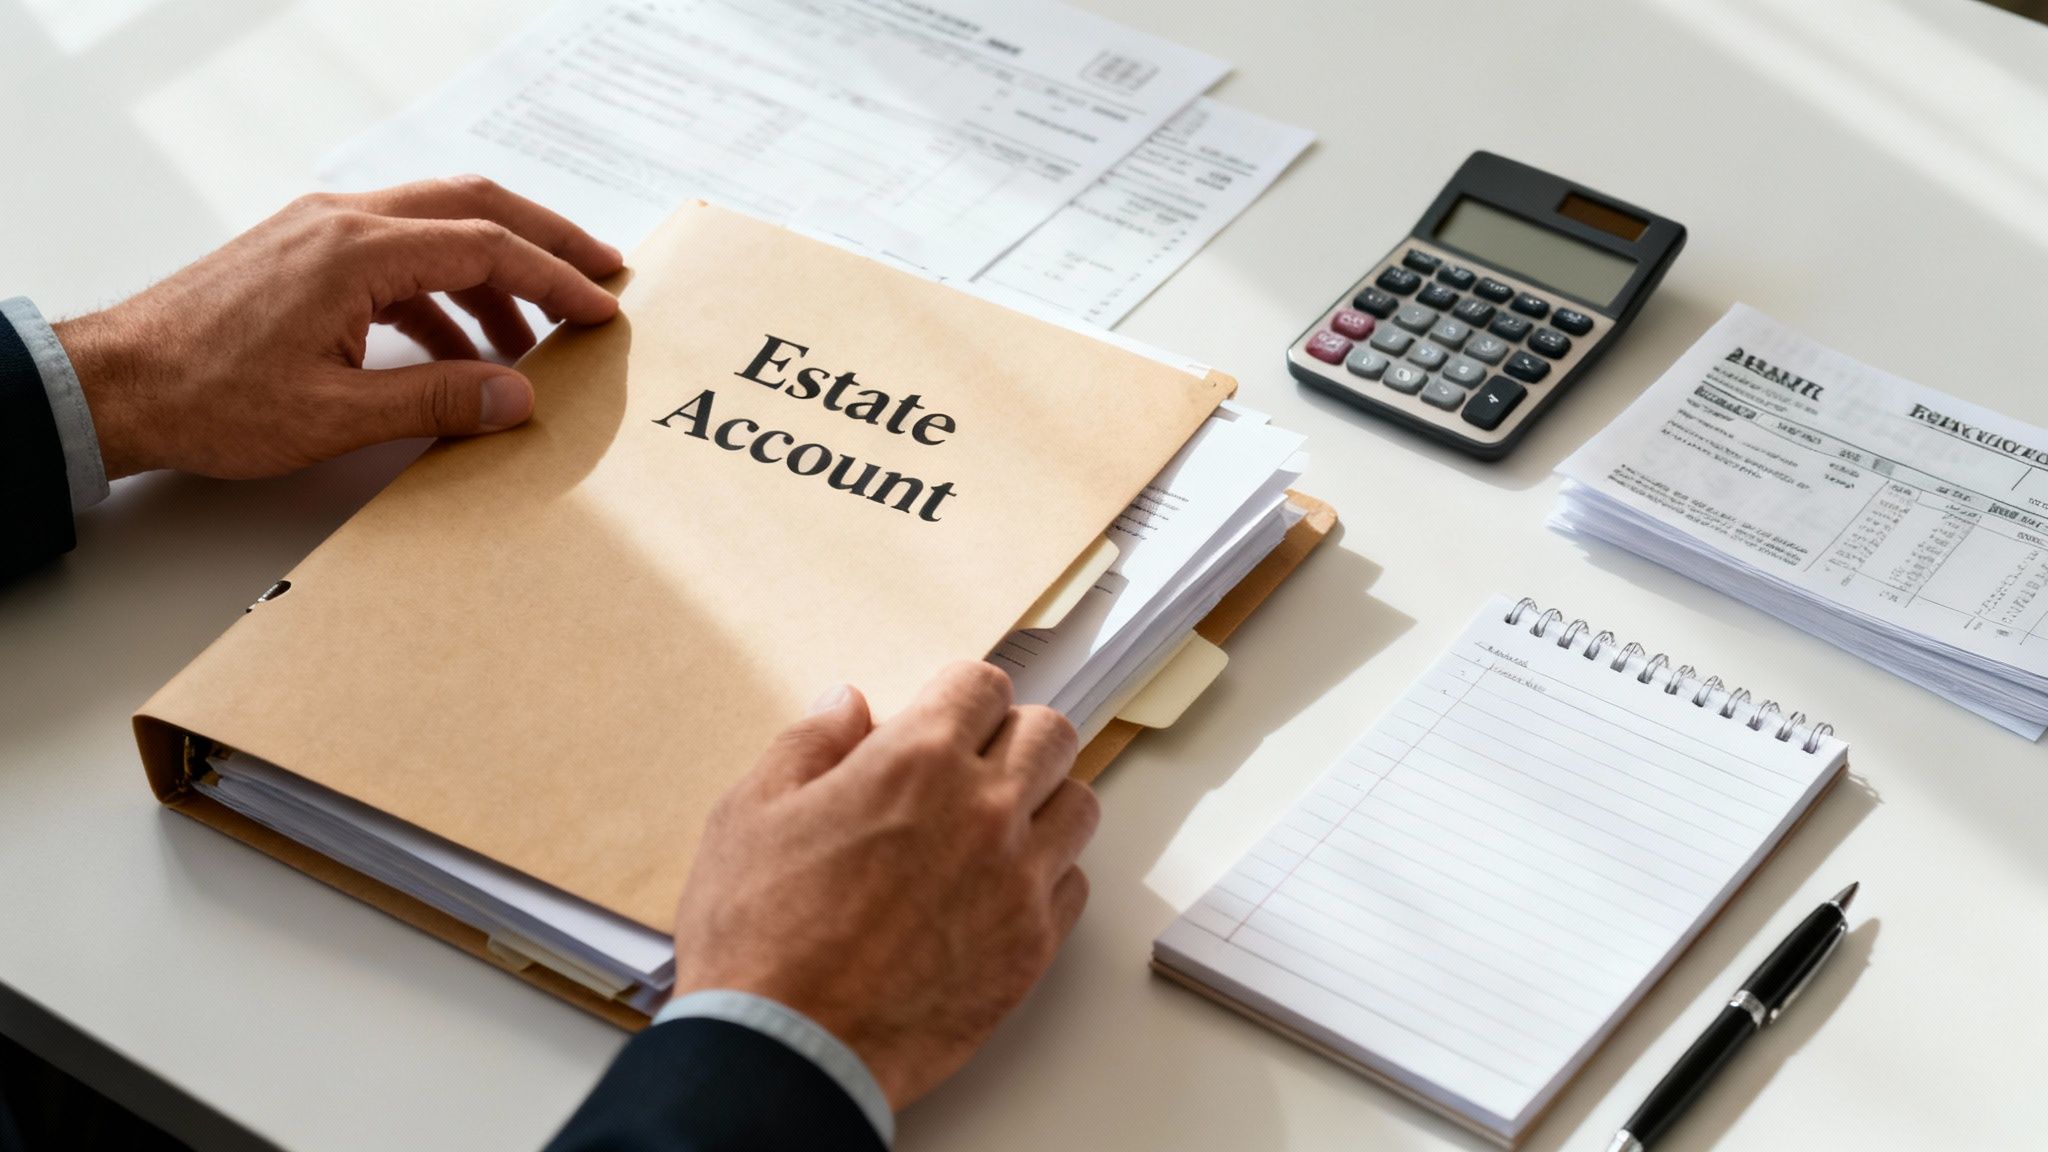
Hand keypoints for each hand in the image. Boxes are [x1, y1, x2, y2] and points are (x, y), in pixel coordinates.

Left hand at [52, 176, 622, 479]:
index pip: (485, 247)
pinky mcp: (306, 253)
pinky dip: (445, 293)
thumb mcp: (334, 415)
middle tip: (601, 273)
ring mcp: (321, 230)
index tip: (601, 307)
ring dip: (494, 274)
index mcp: (355, 252)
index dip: (554, 277)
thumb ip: (436, 402)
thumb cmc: (207, 396)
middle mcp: (342, 221)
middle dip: (546, 239)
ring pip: (437, 227)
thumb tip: (517, 398)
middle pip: (473, 206)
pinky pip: (398, 256)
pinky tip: (461, 349)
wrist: (115, 383)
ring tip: (534, 338)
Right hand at [670, 662, 1098, 1108]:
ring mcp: (1018, 879)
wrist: (786, 1049)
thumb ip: (809, 744)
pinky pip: (1074, 884)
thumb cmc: (757, 935)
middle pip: (1050, 733)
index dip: (960, 696)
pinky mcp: (1032, 946)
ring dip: (1042, 802)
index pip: (985, 684)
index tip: (942, 718)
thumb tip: (848, 705)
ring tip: (993, 826)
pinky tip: (997, 890)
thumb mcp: (750, 812)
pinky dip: (1046, 876)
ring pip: (1078, 804)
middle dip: (1012, 737)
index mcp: (917, 760)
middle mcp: (984, 809)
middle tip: (973, 766)